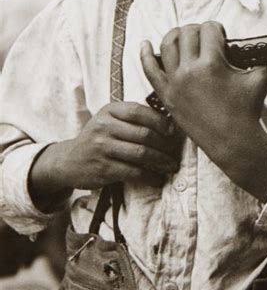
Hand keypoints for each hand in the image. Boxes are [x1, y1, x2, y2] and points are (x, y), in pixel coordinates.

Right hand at [29, 102, 183, 207]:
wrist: (69, 160)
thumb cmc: (98, 137)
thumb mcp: (109, 119)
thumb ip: (132, 117)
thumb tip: (168, 121)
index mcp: (109, 110)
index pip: (139, 111)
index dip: (159, 120)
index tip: (172, 130)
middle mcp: (104, 127)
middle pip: (143, 134)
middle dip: (164, 144)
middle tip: (174, 152)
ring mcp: (102, 148)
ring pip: (141, 154)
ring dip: (161, 161)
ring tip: (171, 165)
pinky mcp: (103, 168)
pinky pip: (133, 172)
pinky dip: (149, 176)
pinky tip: (157, 178)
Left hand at [140, 22, 266, 201]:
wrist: (232, 140)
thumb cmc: (247, 110)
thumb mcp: (261, 78)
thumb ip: (260, 56)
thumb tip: (255, 43)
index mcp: (212, 63)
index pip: (209, 29)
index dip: (217, 29)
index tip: (220, 36)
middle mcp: (190, 70)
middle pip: (187, 33)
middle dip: (198, 30)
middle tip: (205, 39)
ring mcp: (175, 82)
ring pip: (168, 45)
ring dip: (176, 35)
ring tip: (184, 37)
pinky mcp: (166, 95)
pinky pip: (149, 70)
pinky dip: (145, 54)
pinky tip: (145, 45)